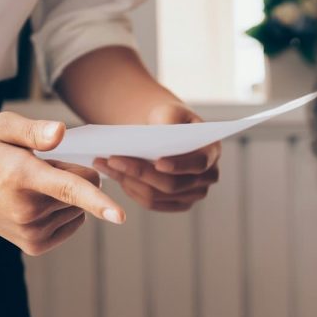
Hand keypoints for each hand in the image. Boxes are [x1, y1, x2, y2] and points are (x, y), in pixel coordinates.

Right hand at [0, 111, 124, 254]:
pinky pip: (73, 222)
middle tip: (37, 167)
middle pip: (82, 190)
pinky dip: (65, 211)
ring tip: (31, 185)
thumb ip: (34, 129)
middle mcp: (27, 209)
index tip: (120, 216)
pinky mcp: (34, 245)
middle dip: (70, 173)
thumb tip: (61, 133)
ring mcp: (30, 231)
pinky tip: (38, 202)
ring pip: (79, 208)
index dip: (98, 201)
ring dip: (65, 195)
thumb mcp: (3, 127)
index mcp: (22, 176)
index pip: (68, 188)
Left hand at [93, 102, 221, 212]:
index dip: (179, 166)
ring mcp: (193, 194)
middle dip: (140, 172)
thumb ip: (168, 120)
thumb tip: (159, 135)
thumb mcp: (170, 111)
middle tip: (112, 159)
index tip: (158, 162)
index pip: (199, 164)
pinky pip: (152, 203)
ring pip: (158, 196)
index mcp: (212, 151)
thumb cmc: (170, 118)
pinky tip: (114, 175)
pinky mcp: (177, 204)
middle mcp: (208, 177)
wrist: (167, 131)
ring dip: (128, 181)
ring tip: (104, 165)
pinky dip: (131, 190)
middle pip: (173, 185)